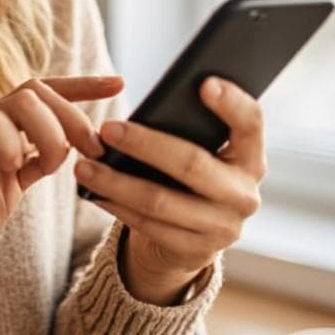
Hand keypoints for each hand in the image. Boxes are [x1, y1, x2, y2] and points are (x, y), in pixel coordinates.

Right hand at [0, 75, 124, 297]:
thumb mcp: (11, 187)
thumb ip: (37, 160)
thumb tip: (80, 147)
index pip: (40, 92)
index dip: (80, 85)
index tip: (118, 83)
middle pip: (34, 90)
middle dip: (73, 115)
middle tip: (95, 149)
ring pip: (16, 103)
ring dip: (50, 131)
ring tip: (57, 164)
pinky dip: (9, 142)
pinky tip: (15, 166)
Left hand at [73, 77, 264, 304]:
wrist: (196, 235)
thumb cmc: (191, 174)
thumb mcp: (200, 150)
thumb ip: (189, 130)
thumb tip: (150, 108)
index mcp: (250, 157)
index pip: (250, 123)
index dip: (231, 103)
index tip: (203, 82)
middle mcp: (244, 194)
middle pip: (192, 164)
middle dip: (144, 144)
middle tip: (107, 128)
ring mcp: (224, 227)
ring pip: (161, 201)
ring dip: (116, 182)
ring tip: (84, 166)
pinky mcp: (196, 251)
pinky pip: (149, 225)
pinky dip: (117, 206)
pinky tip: (93, 193)